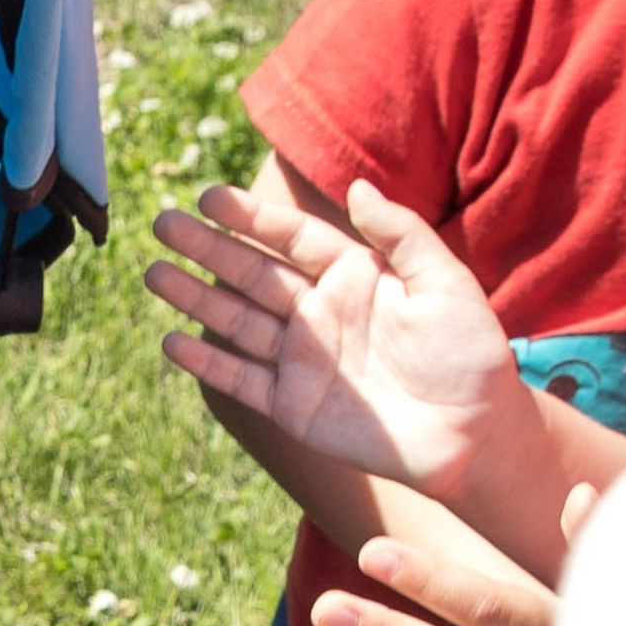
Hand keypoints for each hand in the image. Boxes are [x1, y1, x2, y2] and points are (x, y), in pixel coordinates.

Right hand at [147, 174, 519, 495]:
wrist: (473, 436)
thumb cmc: (470, 356)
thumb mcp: (446, 283)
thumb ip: (401, 234)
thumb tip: (356, 188)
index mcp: (354, 275)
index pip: (291, 237)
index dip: (251, 217)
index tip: (209, 198)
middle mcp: (320, 312)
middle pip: (252, 273)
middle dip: (207, 249)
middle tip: (163, 223)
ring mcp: (302, 359)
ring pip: (236, 321)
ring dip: (194, 297)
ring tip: (153, 274)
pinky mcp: (292, 406)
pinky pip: (241, 380)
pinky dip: (207, 363)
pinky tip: (172, 341)